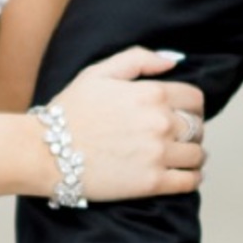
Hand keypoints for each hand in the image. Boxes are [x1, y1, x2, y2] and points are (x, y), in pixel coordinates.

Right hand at [50, 47, 204, 201]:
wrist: (45, 151)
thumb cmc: (68, 112)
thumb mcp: (96, 73)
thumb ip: (137, 59)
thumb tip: (172, 62)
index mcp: (151, 94)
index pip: (194, 98)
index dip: (188, 105)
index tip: (178, 112)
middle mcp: (160, 123)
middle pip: (198, 127)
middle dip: (189, 129)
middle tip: (172, 135)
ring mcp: (158, 154)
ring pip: (198, 155)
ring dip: (190, 154)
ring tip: (175, 155)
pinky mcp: (153, 183)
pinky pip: (190, 181)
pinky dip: (191, 177)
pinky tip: (179, 174)